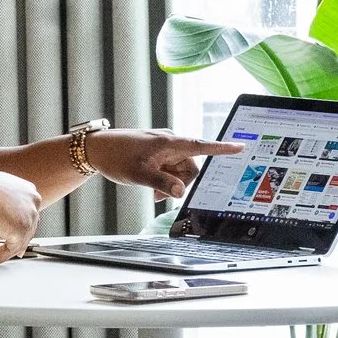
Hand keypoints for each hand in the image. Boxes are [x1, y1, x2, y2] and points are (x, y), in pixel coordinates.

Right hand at [0, 169, 42, 264]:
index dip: (21, 224)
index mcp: (27, 189)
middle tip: (9, 250)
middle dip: (17, 240)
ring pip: (21, 239)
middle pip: (28, 226)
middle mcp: (33, 201)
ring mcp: (30, 216)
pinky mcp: (22, 230)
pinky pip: (11, 248)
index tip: (14, 233)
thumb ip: (2, 201)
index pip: (28, 211)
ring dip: (5, 252)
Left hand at [86, 129, 242, 197]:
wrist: (97, 149)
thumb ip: (162, 183)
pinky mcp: (159, 156)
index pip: (201, 145)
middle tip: (162, 195)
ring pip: (181, 173)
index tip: (240, 147)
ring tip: (154, 193)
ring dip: (172, 185)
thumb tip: (181, 192)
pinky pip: (170, 172)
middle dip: (181, 184)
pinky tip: (153, 190)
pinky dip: (165, 182)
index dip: (221, 148)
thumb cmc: (116, 156)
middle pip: (191, 168)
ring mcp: (165, 151)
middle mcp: (171, 144)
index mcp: (170, 143)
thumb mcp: (139, 174)